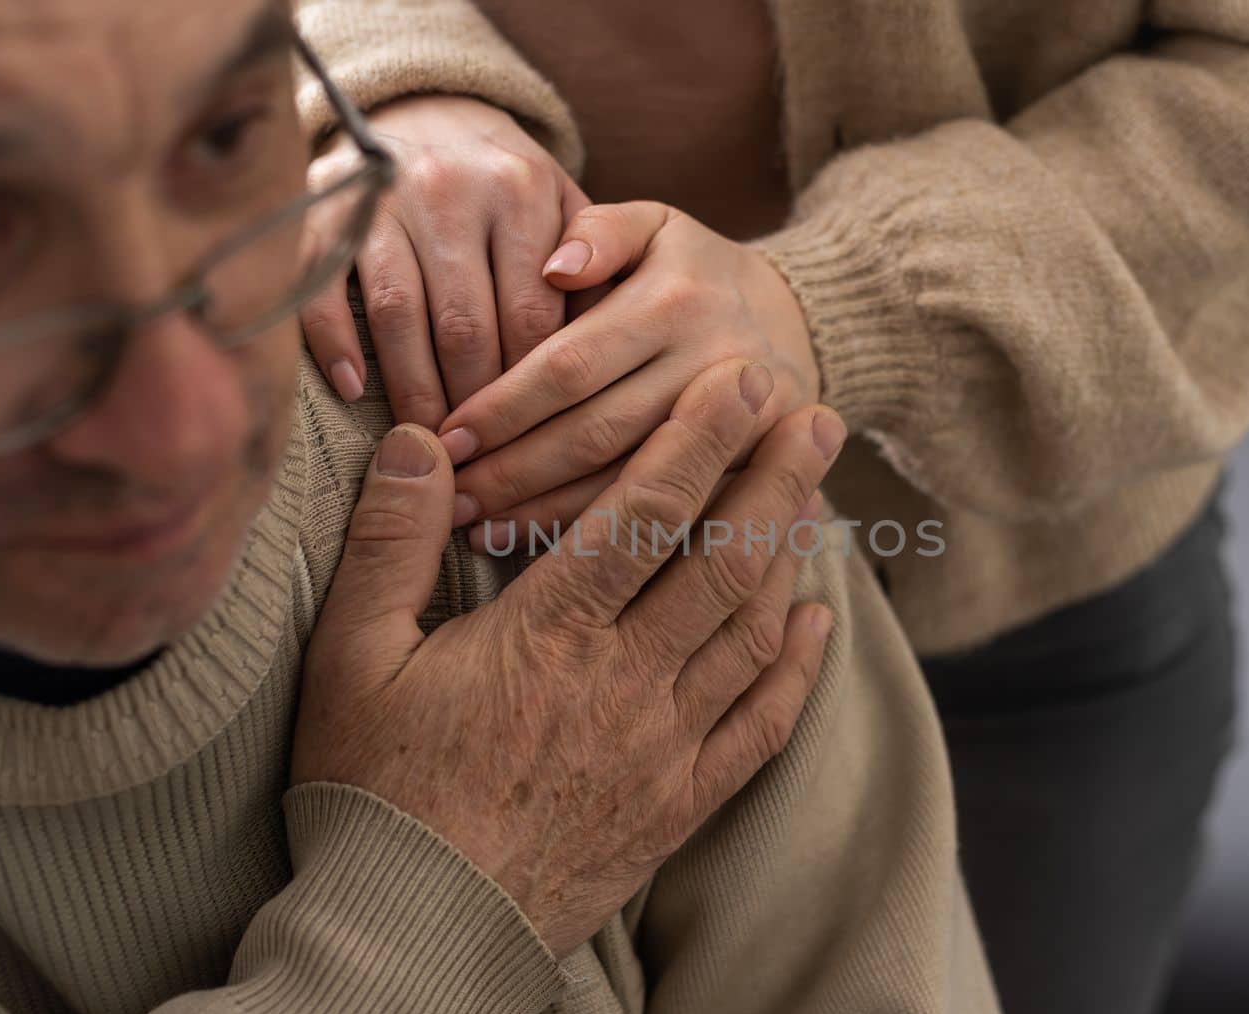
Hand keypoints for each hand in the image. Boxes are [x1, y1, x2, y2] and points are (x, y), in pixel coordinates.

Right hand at [292, 358, 846, 956]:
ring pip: (751, 630)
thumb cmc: (373, 790)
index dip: (701, 437)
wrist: (414, 933)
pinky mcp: (678, 804)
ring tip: (817, 495)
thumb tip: (417, 442)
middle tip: (815, 415)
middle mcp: (624, 679)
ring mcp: (663, 745)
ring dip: (792, 554)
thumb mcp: (352, 658)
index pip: (645, 511)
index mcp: (548, 633)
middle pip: (725, 559)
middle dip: (777, 477)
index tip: (742, 382)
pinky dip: (794, 670)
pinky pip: (758, 727)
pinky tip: (815, 624)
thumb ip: (389, 543)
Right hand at [300, 94, 587, 429]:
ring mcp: (383, 196)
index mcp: (522, 189)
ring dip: (413, 389)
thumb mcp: (565, 211)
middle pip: (466, 325)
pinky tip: (353, 392)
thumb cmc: (511, 191)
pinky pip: (325, 286)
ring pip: (399, 316)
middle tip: (480, 461)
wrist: (431, 111)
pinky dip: (335, 342)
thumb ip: (593, 274)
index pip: (532, 315)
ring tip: (426, 443)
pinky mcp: (324, 205)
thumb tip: (602, 370)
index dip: (531, 390)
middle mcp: (452, 186)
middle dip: (474, 404)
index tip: (533, 445)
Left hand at [433, 202, 820, 549]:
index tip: (445, 437)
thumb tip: (552, 265)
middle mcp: (712, 367)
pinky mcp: (755, 473)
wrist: (803, 323)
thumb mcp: (656, 226)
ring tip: (475, 528)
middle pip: (595, 432)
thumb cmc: (696, 273)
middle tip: (446, 497)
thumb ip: (599, 230)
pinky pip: (671, 515)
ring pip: (629, 483)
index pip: (572, 364)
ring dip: (547, 511)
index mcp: (675, 302)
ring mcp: (742, 429)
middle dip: (514, 470)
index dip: (505, 405)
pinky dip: (605, 537)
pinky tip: (543, 552)